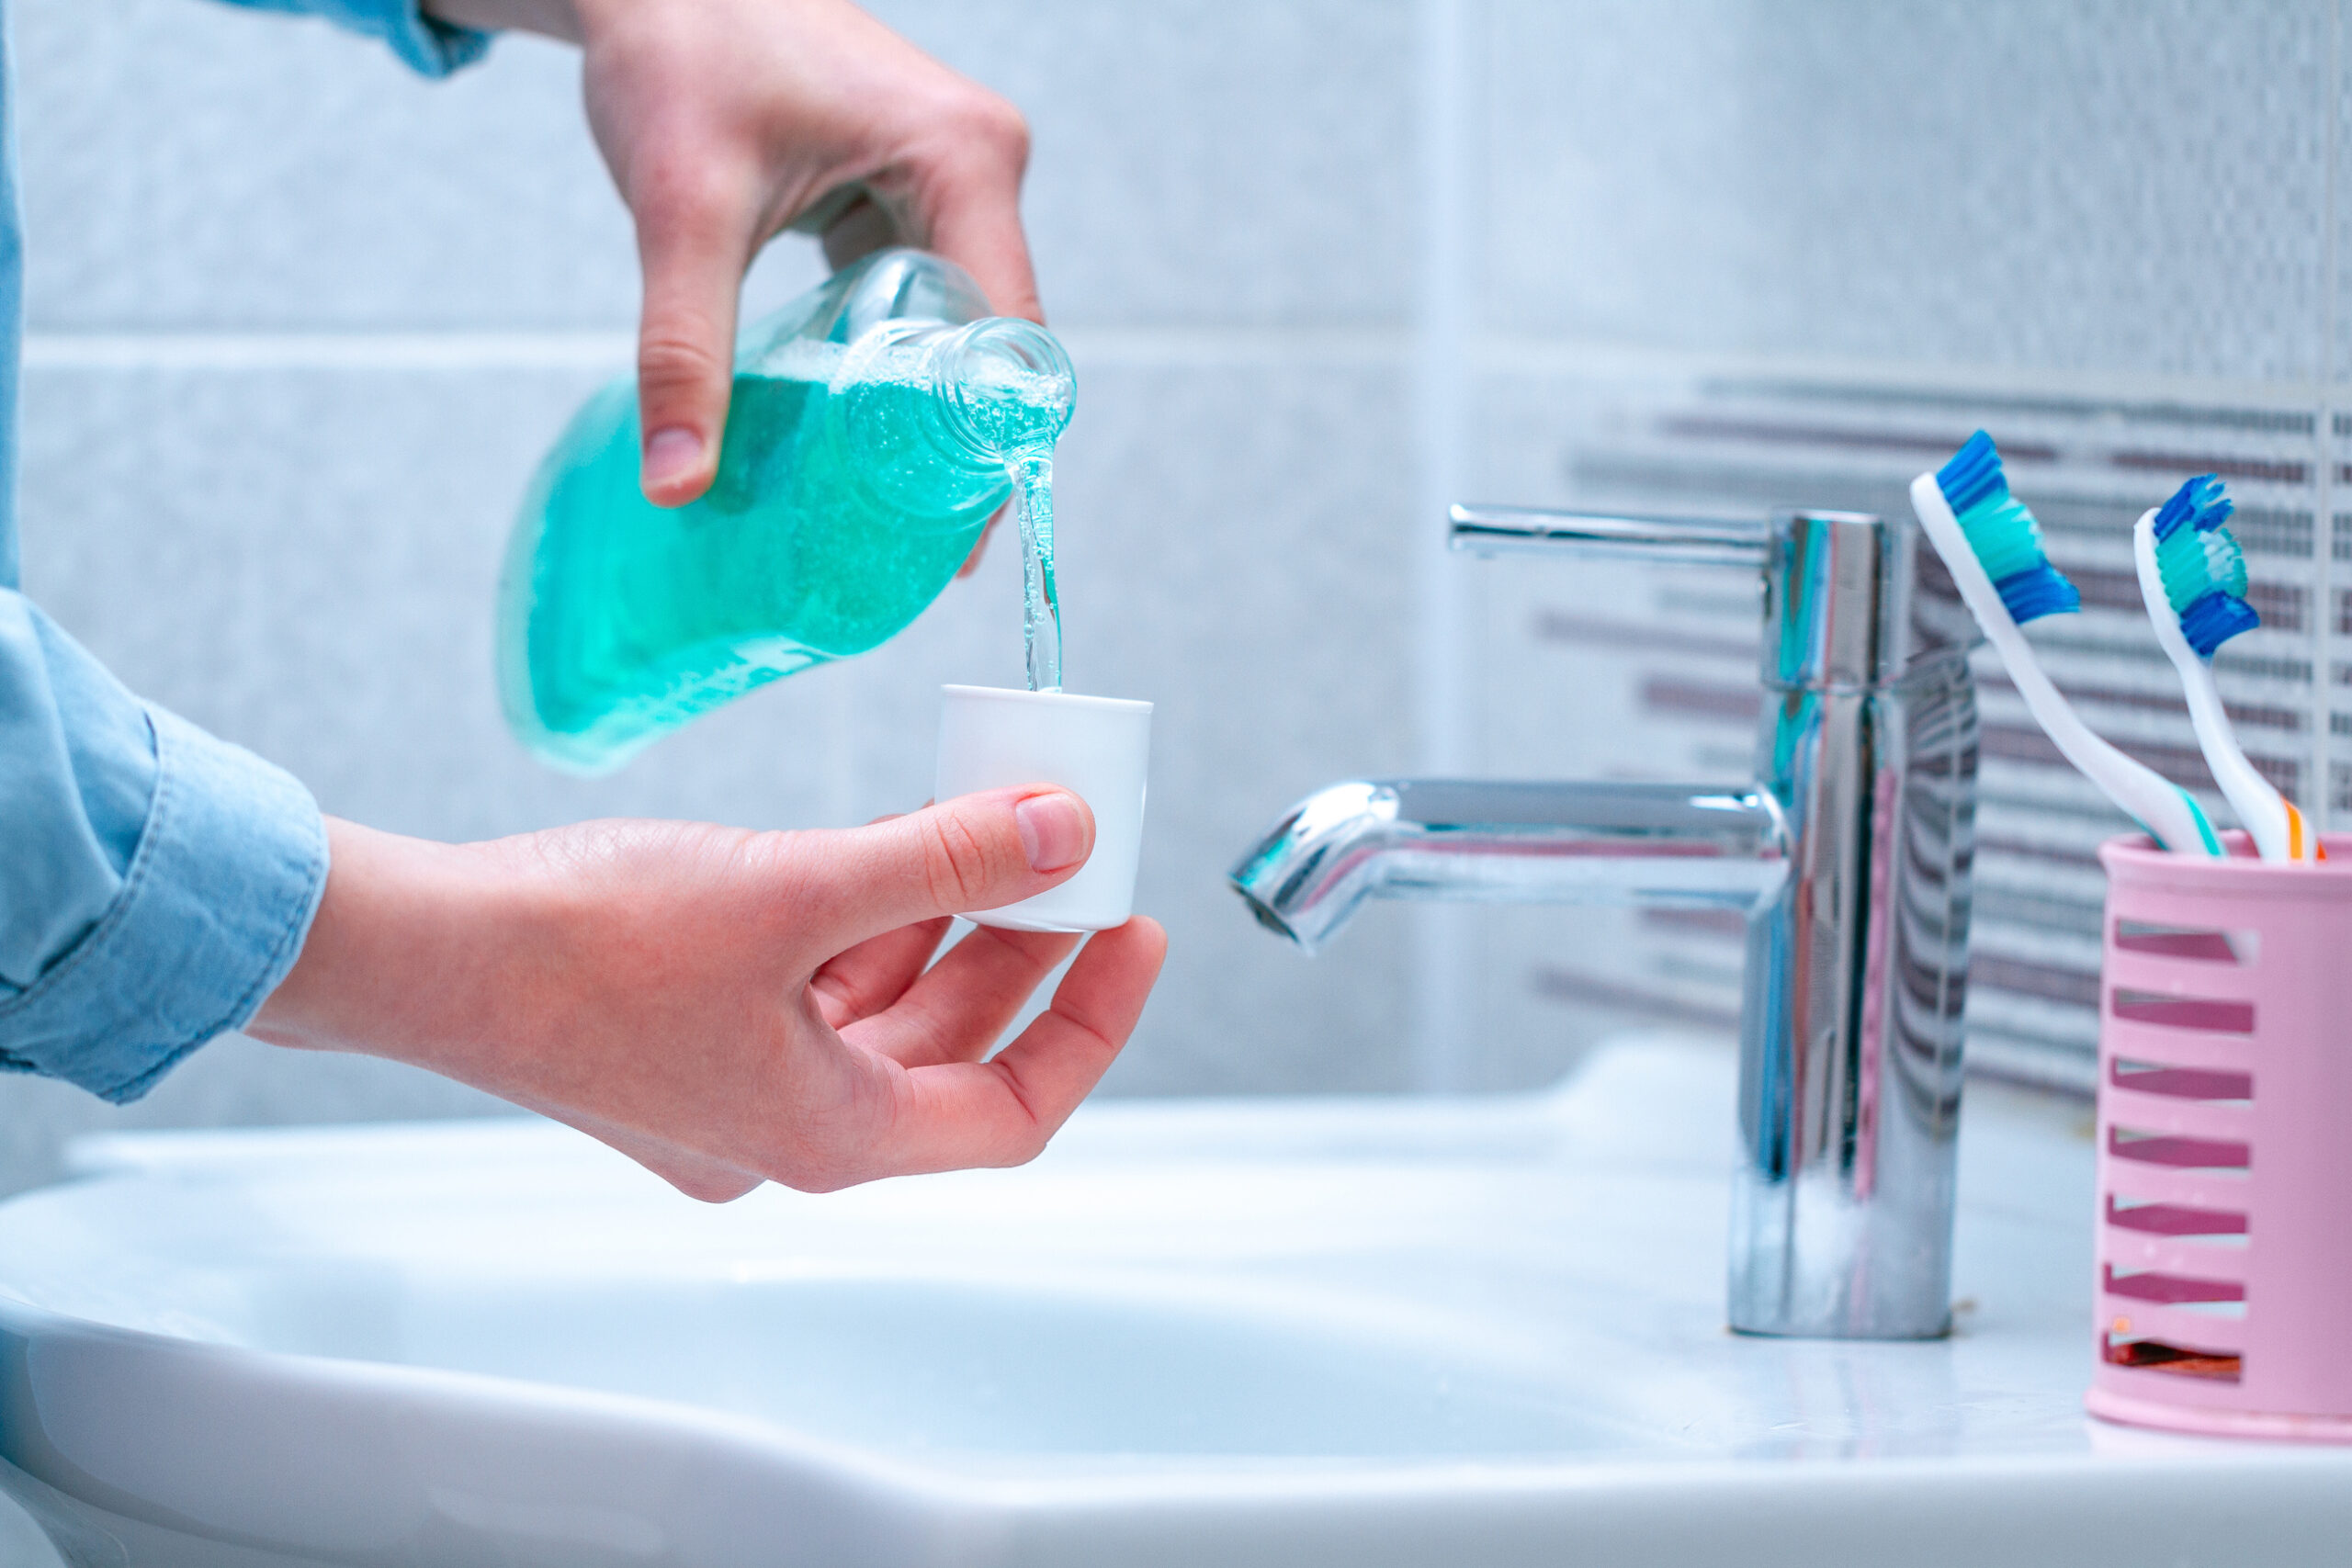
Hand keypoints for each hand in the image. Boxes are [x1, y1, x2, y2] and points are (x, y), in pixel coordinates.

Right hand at [249, 789, 1165, 1200]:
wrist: (413, 950)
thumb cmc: (579, 943)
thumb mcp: (797, 889)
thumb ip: (943, 864)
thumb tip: (1063, 834)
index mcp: (827, 1135)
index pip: (1012, 1107)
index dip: (1089, 1022)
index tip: (1132, 930)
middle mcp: (786, 1130)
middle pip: (950, 1050)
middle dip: (1018, 948)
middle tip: (1069, 854)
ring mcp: (731, 1090)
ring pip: (881, 1013)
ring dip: (940, 924)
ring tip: (988, 824)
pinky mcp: (685, 1038)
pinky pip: (813, 987)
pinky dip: (861, 922)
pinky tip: (887, 842)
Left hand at [426, 0, 1041, 506]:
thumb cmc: (678, 48)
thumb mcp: (682, 209)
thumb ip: (683, 348)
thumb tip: (679, 484)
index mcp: (963, 160)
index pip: (1009, 336)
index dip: (990, 446)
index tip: (957, 541)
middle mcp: (978, 167)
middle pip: (993, 342)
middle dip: (955, 443)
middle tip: (911, 549)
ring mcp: (947, 179)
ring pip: (957, 326)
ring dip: (921, 409)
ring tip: (885, 509)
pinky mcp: (907, 189)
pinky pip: (919, 298)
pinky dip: (889, 363)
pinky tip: (854, 431)